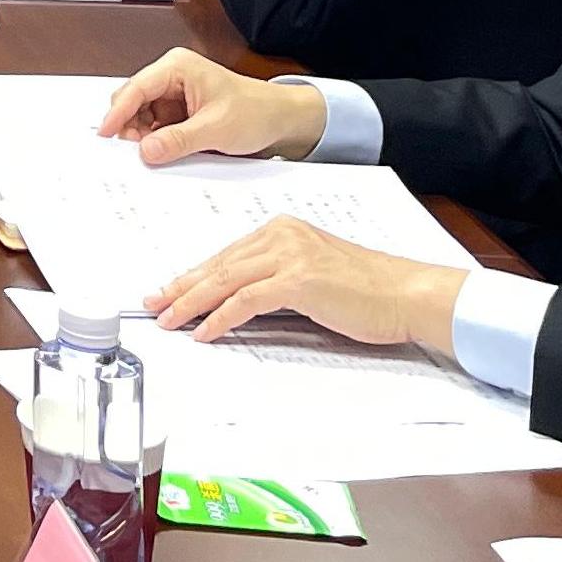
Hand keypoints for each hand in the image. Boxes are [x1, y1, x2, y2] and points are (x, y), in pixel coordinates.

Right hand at [96, 48, 325, 162]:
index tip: (106, 133)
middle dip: (131, 125)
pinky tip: (160, 152)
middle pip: (134, 100)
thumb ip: (178, 140)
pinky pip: (157, 126)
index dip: (118, 112)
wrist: (281, 120)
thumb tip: (145, 150)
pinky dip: (155, 140)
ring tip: (151, 154)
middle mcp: (172, 76)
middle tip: (132, 152)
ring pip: (143, 115)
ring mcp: (175, 94)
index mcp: (178, 68)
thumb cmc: (255, 111)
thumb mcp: (216, 129)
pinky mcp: (180, 111)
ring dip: (144, 135)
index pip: (137, 88)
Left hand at [145, 216, 463, 355]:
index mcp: (283, 230)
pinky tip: (204, 332)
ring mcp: (289, 255)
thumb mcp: (314, 276)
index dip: (194, 274)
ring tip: (168, 320)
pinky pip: (246, 300)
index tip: (169, 290)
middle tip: (153, 303)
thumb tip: (240, 301)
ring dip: (191, 303)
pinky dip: (220, 317)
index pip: (227, 255)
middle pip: (218, 264)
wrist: (408, 294)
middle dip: (181, 286)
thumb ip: (278, 280)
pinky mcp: (298, 280)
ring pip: (225, 279)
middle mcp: (281, 235)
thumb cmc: (369, 292)